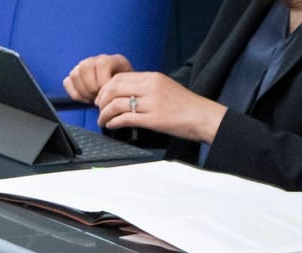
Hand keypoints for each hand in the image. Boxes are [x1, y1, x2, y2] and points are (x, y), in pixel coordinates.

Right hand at [63, 54, 132, 101]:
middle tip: (98, 97)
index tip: (106, 93)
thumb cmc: (122, 89)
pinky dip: (75, 93)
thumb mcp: (126, 86)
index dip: (102, 82)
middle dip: (91, 87)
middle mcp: (95, 60)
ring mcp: (83, 66)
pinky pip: (67, 82)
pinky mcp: (74, 75)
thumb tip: (102, 95)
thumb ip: (117, 86)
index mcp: (111, 60)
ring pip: (74, 75)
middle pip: (85, 67)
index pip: (101, 64)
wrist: (118, 91)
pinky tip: (86, 98)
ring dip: (83, 91)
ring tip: (92, 98)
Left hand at [95, 71, 226, 142]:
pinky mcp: (153, 119)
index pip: (120, 77)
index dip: (105, 88)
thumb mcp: (164, 87)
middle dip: (101, 100)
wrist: (203, 116)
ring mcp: (152, 103)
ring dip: (104, 114)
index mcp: (153, 77)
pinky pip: (124, 118)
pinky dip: (113, 122)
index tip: (101, 98)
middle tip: (99, 109)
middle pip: (113, 89)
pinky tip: (111, 125)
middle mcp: (151, 87)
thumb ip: (145, 87)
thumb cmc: (184, 105)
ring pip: (116, 104)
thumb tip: (124, 92)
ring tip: (103, 120)